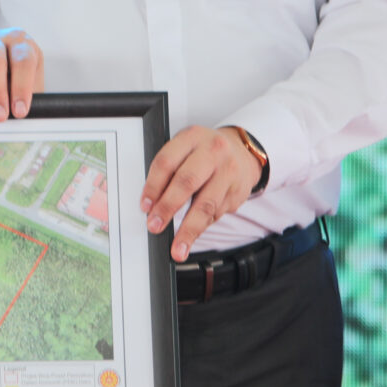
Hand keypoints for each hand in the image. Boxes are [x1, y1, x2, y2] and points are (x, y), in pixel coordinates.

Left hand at [141, 126, 260, 261]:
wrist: (242, 150)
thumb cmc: (204, 151)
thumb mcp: (185, 147)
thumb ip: (169, 169)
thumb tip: (150, 204)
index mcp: (192, 137)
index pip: (167, 162)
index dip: (153, 186)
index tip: (144, 206)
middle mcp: (213, 152)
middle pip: (186, 182)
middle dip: (168, 208)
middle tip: (155, 226)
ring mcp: (228, 172)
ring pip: (206, 205)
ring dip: (189, 230)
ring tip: (177, 248)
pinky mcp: (238, 192)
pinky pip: (216, 214)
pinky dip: (201, 227)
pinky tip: (191, 237)